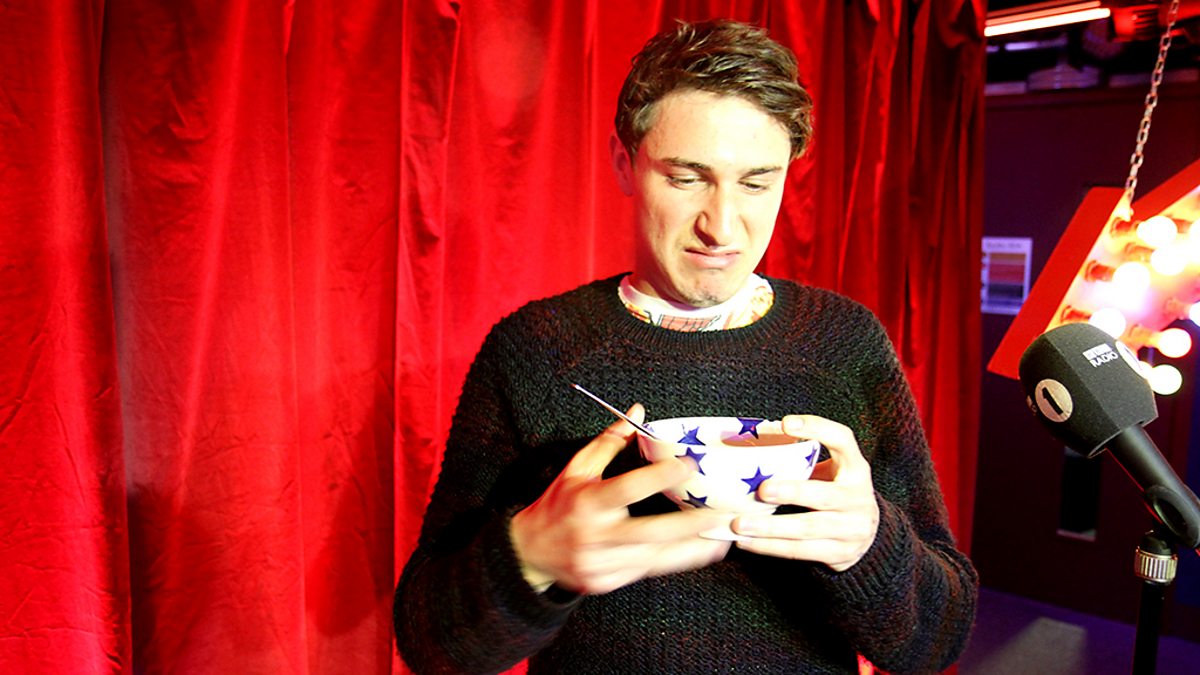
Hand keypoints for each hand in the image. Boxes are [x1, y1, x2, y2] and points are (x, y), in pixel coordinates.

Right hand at [510, 404, 731, 594]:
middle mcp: (595, 536)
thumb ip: (609, 442)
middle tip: (720, 514)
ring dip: (692, 549)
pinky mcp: (608, 582)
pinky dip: (675, 561)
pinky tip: (698, 551)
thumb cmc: (558, 505)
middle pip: (650, 532)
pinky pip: (648, 571)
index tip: (688, 464)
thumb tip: (638, 413)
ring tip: (722, 537)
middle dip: (689, 525)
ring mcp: (601, 564)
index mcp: (587, 503)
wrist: (529, 553)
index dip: (658, 476)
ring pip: (655, 559)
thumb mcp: (576, 469)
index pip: (627, 488)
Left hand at [731, 415, 878, 571]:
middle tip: (761, 490)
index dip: (817, 428)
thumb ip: (803, 462)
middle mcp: (858, 497)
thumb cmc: (836, 491)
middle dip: (792, 492)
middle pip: (824, 495)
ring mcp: (852, 528)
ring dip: (769, 527)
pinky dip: (770, 547)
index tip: (785, 423)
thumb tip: (749, 448)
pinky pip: (800, 551)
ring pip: (807, 528)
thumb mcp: (832, 472)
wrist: (870, 533)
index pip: (843, 440)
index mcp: (855, 468)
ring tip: (739, 524)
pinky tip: (746, 542)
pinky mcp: (840, 553)